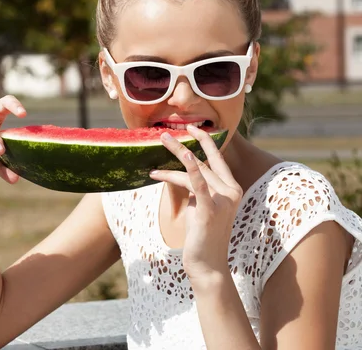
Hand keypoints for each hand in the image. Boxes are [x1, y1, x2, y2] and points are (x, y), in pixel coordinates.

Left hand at [149, 125, 242, 280]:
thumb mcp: (201, 205)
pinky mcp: (210, 209)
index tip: (193, 127)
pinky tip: (182, 155)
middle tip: (166, 131)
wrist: (207, 263)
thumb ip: (198, 188)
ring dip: (175, 153)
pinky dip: (188, 167)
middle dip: (184, 143)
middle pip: (204, 161)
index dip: (206, 141)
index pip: (218, 159)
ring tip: (159, 142)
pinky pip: (198, 183)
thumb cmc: (202, 235)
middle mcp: (232, 191)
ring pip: (195, 170)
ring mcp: (223, 200)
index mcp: (232, 189)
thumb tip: (185, 172)